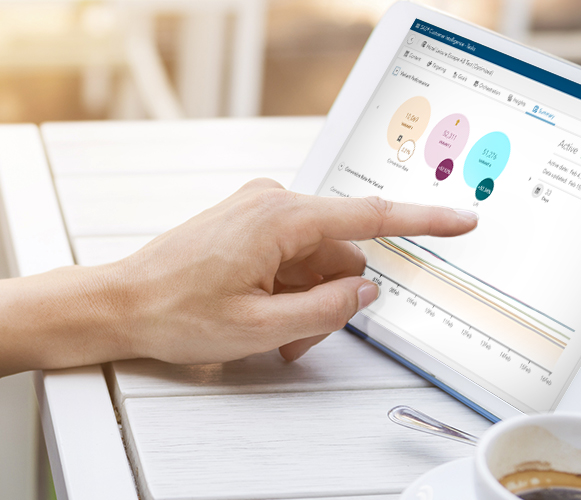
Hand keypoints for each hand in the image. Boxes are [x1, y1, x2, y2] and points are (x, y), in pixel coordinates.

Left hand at [102, 178, 477, 363]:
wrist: (120, 304)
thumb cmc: (174, 311)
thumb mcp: (261, 328)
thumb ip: (325, 310)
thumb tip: (363, 291)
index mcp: (282, 219)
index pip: (371, 218)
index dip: (423, 222)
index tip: (461, 221)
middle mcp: (273, 203)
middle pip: (340, 254)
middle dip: (331, 299)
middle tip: (294, 340)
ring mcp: (258, 212)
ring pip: (316, 262)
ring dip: (306, 302)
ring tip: (269, 335)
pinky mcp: (247, 225)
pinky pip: (291, 259)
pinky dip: (287, 292)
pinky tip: (261, 318)